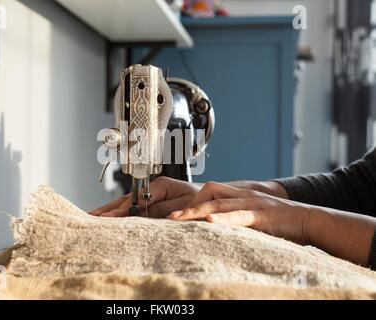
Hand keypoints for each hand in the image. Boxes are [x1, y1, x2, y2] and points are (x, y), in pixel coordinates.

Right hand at [89, 176, 200, 217]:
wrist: (209, 198)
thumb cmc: (200, 199)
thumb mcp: (183, 203)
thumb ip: (163, 208)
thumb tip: (141, 212)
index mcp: (160, 185)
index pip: (135, 199)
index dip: (121, 209)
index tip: (110, 217)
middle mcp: (152, 188)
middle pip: (126, 200)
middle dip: (108, 209)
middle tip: (91, 216)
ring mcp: (150, 195)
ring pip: (126, 203)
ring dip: (110, 210)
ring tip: (94, 216)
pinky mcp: (151, 202)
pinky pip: (133, 208)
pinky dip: (119, 213)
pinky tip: (109, 218)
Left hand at [167, 182, 309, 244]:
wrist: (308, 218)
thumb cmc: (280, 221)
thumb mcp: (253, 217)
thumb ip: (235, 220)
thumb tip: (215, 229)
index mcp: (239, 195)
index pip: (209, 191)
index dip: (192, 201)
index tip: (176, 213)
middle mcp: (242, 195)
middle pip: (208, 193)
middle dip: (187, 206)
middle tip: (169, 218)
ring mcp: (251, 203)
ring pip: (218, 203)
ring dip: (196, 211)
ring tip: (178, 219)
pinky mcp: (261, 215)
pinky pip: (239, 215)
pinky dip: (223, 219)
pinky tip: (210, 222)